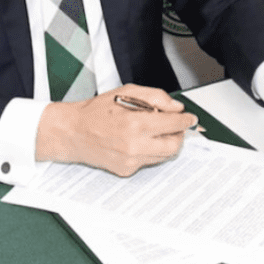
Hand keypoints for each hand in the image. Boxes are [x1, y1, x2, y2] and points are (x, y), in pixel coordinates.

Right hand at [35, 85, 197, 175]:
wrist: (73, 132)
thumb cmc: (96, 111)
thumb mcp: (127, 92)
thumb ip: (156, 97)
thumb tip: (176, 107)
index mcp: (135, 123)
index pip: (174, 125)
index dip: (186, 120)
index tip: (190, 118)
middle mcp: (134, 146)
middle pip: (174, 145)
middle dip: (178, 134)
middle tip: (174, 125)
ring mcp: (130, 161)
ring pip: (163, 156)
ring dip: (165, 143)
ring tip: (152, 131)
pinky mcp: (126, 171)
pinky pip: (149, 162)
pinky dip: (150, 151)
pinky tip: (137, 141)